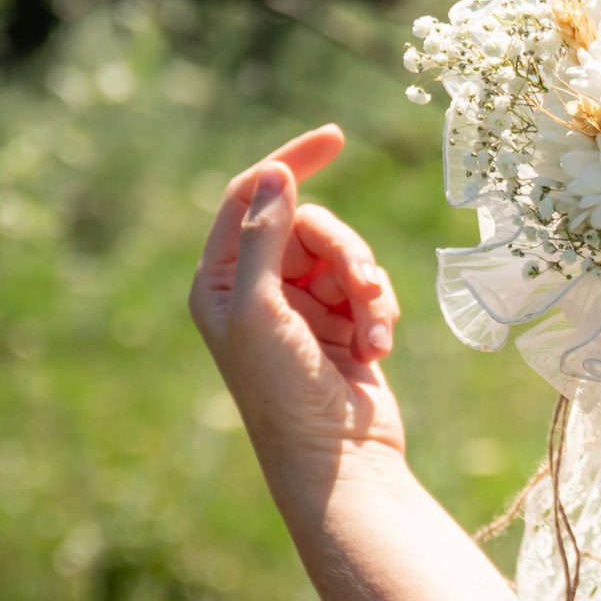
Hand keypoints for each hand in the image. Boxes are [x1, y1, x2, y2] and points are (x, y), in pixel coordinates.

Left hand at [189, 124, 407, 476]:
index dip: (289, 163)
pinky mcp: (344, 325)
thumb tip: (272, 174)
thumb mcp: (261, 310)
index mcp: (220, 281)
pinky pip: (371, 287)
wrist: (337, 463)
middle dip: (345, 254)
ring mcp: (303, 308)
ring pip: (347, 255)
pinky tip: (378, 350)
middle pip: (312, 225)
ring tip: (375, 335)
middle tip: (362, 286)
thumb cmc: (284, 393)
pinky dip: (381, 313)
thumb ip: (262, 237)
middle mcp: (257, 288)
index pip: (249, 196)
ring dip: (370, 291)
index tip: (337, 137)